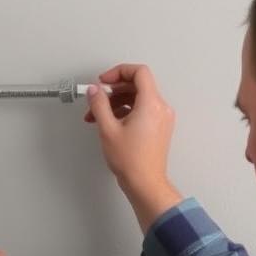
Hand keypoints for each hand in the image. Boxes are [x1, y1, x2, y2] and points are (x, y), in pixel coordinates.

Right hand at [84, 64, 183, 231]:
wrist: (145, 183)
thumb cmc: (132, 161)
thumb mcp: (108, 128)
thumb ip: (99, 104)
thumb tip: (94, 91)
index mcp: (151, 103)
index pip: (139, 72)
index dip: (119, 72)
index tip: (104, 81)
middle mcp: (160, 108)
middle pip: (137, 85)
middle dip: (114, 90)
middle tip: (97, 98)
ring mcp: (161, 118)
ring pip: (137, 99)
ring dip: (116, 102)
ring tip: (97, 115)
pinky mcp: (159, 128)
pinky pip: (142, 110)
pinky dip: (125, 112)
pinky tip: (109, 122)